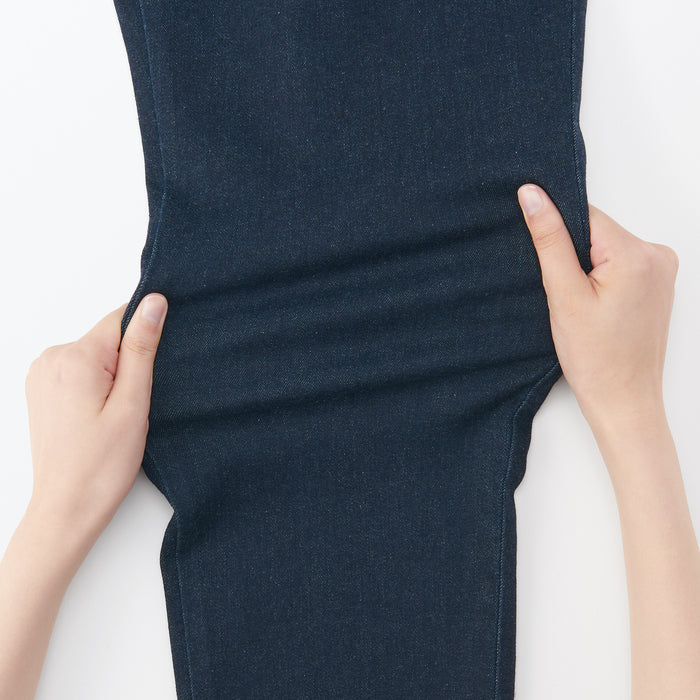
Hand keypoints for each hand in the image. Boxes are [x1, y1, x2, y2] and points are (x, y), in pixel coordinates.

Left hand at [24, 293, 167, 541]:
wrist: (66, 508)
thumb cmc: (102, 465)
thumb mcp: (133, 403)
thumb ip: (142, 347)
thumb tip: (153, 301)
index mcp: (74, 357)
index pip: (121, 318)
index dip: (145, 341)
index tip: (153, 370)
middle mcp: (51, 358)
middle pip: (107, 339)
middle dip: (128, 364)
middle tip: (133, 404)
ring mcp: (42, 374)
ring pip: (95, 356)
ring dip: (113, 377)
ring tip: (116, 415)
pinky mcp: (42, 389)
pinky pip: (80, 371)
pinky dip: (97, 386)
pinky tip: (100, 416)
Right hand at [517, 184, 677, 432]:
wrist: (624, 400)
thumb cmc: (596, 358)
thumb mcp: (563, 295)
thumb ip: (549, 239)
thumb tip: (533, 194)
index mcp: (635, 253)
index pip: (583, 215)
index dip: (558, 238)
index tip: (554, 272)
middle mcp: (657, 254)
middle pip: (596, 231)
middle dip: (573, 256)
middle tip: (569, 296)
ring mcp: (662, 269)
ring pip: (605, 247)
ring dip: (586, 268)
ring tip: (584, 306)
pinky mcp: (659, 282)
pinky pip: (619, 262)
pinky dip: (601, 277)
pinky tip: (597, 307)